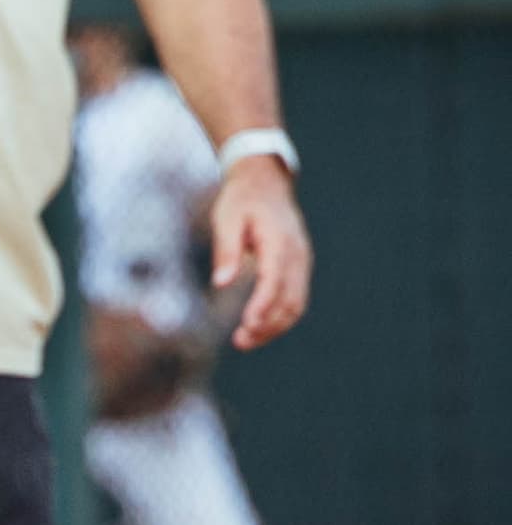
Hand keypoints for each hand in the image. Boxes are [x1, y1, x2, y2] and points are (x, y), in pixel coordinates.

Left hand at [211, 157, 310, 348]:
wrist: (266, 183)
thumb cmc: (241, 200)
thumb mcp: (227, 219)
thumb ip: (226, 250)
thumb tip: (221, 283)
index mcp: (279, 240)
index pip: (275, 279)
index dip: (263, 304)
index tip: (247, 324)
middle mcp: (297, 254)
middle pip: (291, 299)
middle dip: (268, 324)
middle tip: (240, 341)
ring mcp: (302, 262)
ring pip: (296, 304)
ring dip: (274, 326)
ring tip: (244, 341)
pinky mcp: (299, 268)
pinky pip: (295, 298)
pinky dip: (279, 317)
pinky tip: (256, 328)